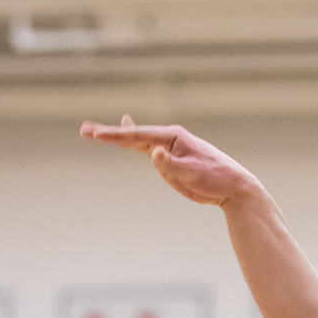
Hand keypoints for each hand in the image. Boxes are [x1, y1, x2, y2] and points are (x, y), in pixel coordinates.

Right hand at [80, 116, 263, 206]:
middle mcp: (168, 139)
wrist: (233, 187)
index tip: (96, 135)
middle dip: (109, 133)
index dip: (115, 135)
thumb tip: (154, 153)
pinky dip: (132, 142)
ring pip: (136, 141)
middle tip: (84, 129)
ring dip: (116, 137)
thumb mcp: (193, 172)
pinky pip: (146, 149)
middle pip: (132, 134)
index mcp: (173, 137)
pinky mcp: (169, 161)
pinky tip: (126, 134)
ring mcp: (167, 149)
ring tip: (93, 132)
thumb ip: (171, 164)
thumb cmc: (216, 178)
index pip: (138, 135)